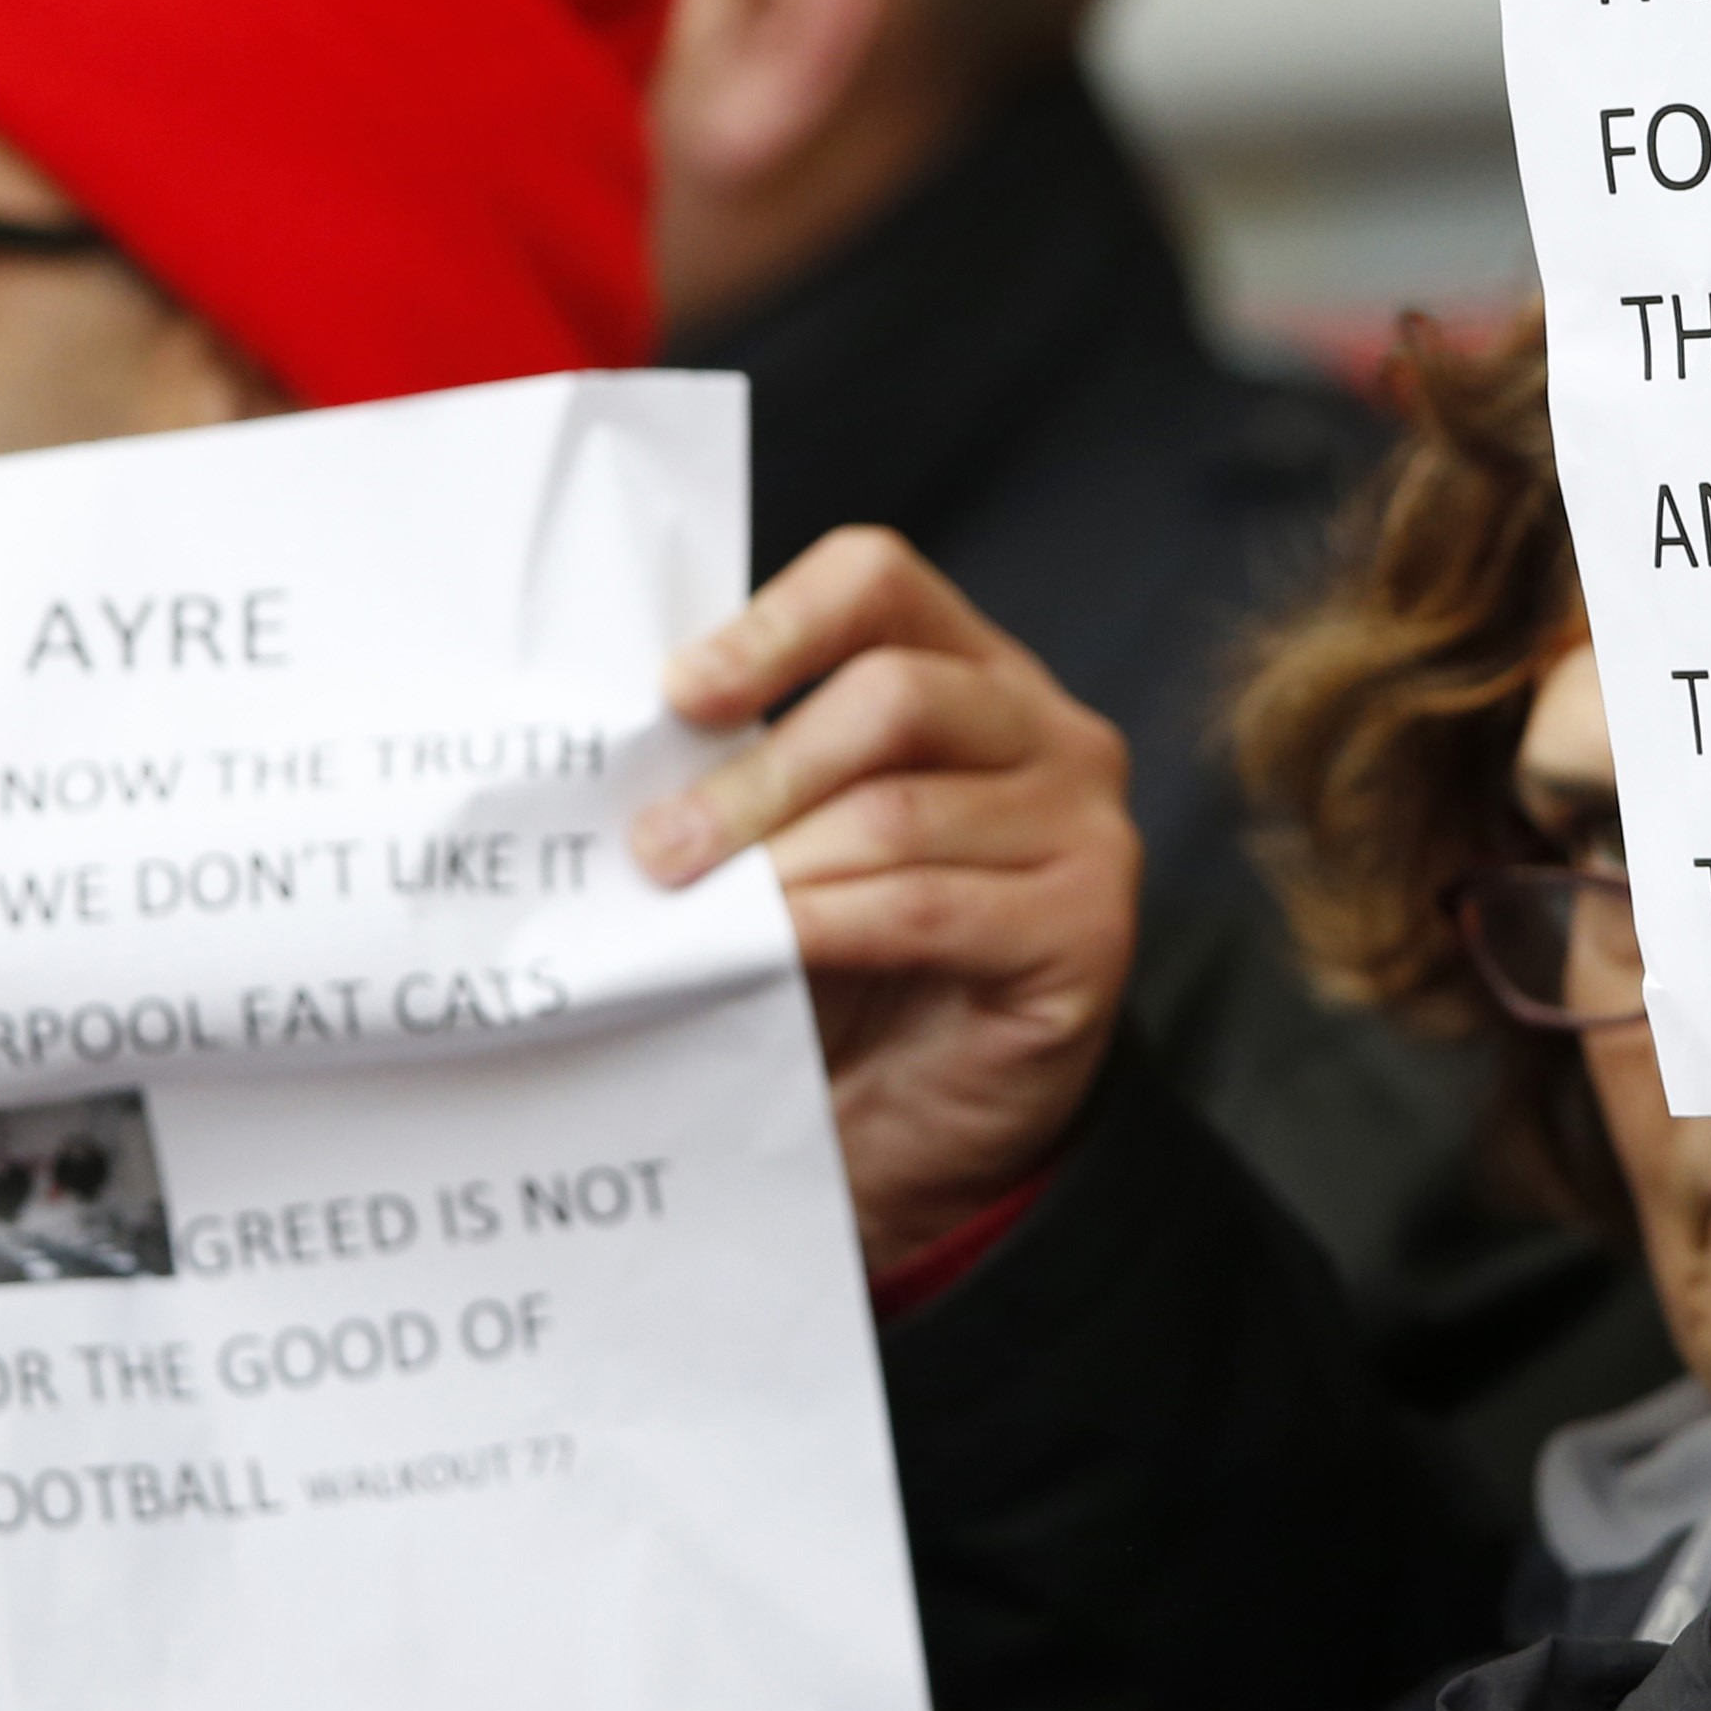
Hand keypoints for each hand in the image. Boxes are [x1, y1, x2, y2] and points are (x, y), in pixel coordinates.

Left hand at [629, 529, 1137, 1273]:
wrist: (921, 1128)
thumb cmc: (844, 969)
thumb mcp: (793, 846)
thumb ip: (746, 777)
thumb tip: (620, 746)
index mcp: (973, 673)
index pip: (880, 583)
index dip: (775, 626)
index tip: (679, 696)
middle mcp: (1051, 731)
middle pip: (894, 695)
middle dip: (757, 775)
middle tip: (656, 846)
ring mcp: (1086, 827)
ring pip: (902, 810)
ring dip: (777, 864)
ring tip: (693, 911)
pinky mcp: (1090, 929)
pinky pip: (929, 906)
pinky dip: (826, 926)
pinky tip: (767, 952)